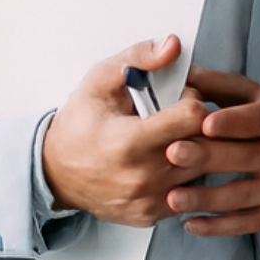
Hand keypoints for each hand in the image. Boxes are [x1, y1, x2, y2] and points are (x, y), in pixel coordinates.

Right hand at [43, 37, 209, 224]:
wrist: (55, 173)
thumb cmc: (80, 124)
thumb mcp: (99, 81)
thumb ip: (138, 58)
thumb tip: (173, 45)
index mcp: (129, 142)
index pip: (194, 116)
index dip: (193, 98)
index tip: (179, 97)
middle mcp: (142, 177)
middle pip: (204, 143)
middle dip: (201, 125)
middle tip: (180, 117)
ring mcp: (149, 200)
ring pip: (203, 168)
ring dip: (198, 150)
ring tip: (174, 138)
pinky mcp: (153, 215)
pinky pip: (191, 190)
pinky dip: (187, 173)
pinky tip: (168, 160)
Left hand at [160, 66, 259, 235]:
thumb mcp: (257, 99)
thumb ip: (220, 86)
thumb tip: (183, 72)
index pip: (258, 120)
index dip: (232, 122)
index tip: (205, 122)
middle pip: (243, 157)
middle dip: (207, 157)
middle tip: (173, 154)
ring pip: (241, 195)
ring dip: (205, 197)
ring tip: (172, 198)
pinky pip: (245, 224)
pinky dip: (217, 226)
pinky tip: (191, 223)